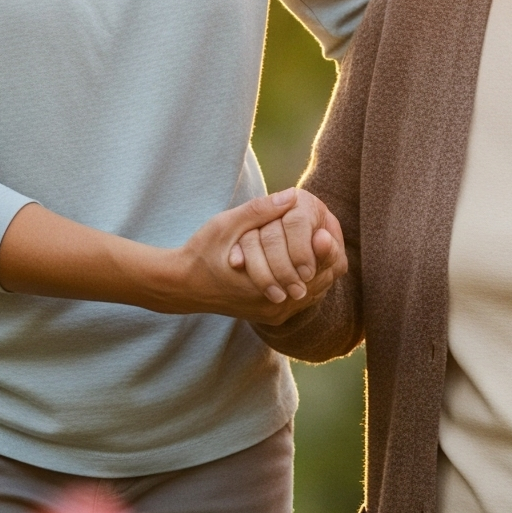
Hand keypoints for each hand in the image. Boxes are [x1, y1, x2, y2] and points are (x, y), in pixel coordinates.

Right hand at [167, 191, 338, 325]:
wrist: (182, 285)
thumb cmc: (202, 252)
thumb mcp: (227, 225)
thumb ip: (260, 211)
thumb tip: (292, 195)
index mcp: (265, 287)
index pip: (311, 270)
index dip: (324, 249)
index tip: (325, 231)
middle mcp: (274, 307)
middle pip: (318, 282)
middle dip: (325, 258)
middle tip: (329, 233)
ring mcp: (274, 314)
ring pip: (313, 292)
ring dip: (319, 270)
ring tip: (323, 244)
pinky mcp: (271, 316)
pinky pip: (302, 300)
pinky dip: (308, 280)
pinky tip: (309, 261)